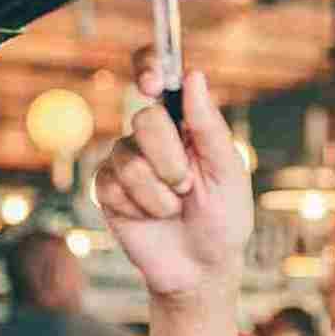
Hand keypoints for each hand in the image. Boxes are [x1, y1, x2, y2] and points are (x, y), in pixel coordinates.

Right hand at [93, 54, 253, 301]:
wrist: (200, 268)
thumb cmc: (223, 217)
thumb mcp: (227, 171)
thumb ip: (208, 126)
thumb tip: (193, 75)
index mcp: (184, 121)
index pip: (156, 75)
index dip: (148, 67)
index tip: (152, 82)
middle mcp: (151, 134)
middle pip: (145, 119)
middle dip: (172, 160)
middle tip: (188, 186)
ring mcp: (125, 159)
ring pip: (130, 158)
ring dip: (160, 193)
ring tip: (175, 207)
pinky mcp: (107, 187)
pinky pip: (114, 186)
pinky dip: (141, 207)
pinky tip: (152, 218)